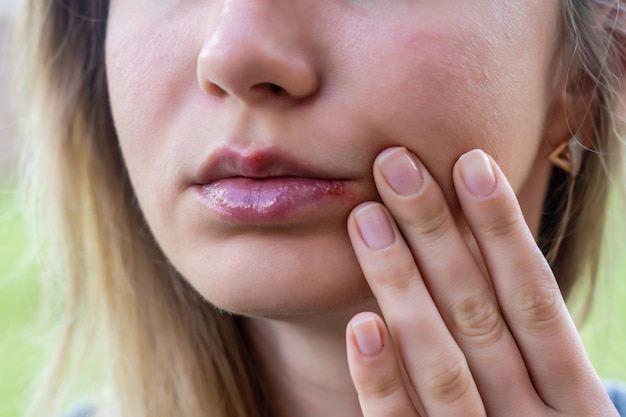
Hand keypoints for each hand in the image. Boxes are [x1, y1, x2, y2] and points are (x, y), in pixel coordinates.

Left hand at [345, 147, 617, 416]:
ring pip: (443, 361)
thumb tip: (492, 258)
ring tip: (366, 218)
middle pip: (481, 314)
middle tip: (396, 165)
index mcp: (574, 400)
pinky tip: (361, 322)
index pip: (534, 299)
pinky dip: (383, 379)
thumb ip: (527, 351)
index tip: (469, 163)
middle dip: (438, 235)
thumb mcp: (557, 409)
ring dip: (402, 286)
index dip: (503, 230)